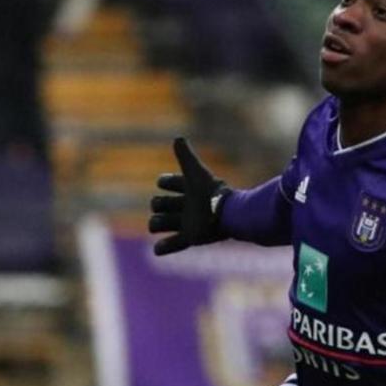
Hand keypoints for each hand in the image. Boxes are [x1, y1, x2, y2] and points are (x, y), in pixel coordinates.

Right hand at [149, 137, 228, 255]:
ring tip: (158, 224)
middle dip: (158, 204)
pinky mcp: (191, 238)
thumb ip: (186, 156)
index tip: (163, 181)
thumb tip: (177, 137)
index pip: (170, 182)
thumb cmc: (211, 192)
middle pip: (160, 204)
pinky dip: (164, 247)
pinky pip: (173, 245)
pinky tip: (158, 248)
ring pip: (161, 223)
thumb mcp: (195, 173)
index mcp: (189, 189)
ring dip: (157, 223)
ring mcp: (188, 223)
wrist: (227, 213)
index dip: (167, 181)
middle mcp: (187, 206)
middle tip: (164, 205)